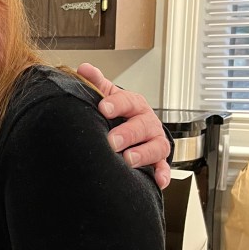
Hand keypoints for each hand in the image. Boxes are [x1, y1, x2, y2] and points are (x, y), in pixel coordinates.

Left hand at [77, 63, 170, 188]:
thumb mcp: (109, 97)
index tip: (103, 108)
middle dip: (128, 133)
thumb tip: (84, 69)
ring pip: (156, 147)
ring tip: (129, 160)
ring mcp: (155, 141)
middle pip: (141, 126)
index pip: (127, 101)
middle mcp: (147, 122)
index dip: (116, 104)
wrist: (136, 128)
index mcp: (134, 105)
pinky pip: (164, 167)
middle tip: (112, 141)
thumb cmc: (121, 113)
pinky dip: (163, 174)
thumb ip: (97, 84)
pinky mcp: (159, 159)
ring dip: (144, 153)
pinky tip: (158, 181)